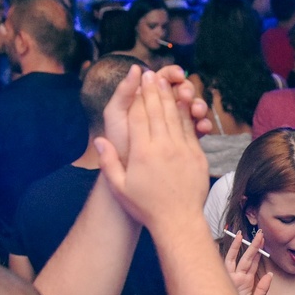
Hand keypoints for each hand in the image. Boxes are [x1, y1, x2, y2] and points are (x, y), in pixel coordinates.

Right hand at [96, 68, 208, 232]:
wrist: (179, 221)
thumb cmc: (146, 207)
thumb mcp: (120, 187)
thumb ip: (108, 162)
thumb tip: (99, 139)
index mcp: (142, 153)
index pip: (139, 116)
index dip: (137, 95)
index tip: (137, 80)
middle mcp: (163, 147)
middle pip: (157, 111)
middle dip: (153, 90)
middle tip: (151, 74)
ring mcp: (182, 150)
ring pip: (175, 116)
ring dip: (169, 97)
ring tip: (165, 81)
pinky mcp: (196, 155)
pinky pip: (189, 129)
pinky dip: (184, 114)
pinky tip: (181, 103)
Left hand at [101, 66, 209, 167]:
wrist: (127, 173)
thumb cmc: (119, 144)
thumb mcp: (116, 115)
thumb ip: (124, 92)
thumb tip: (137, 68)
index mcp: (147, 98)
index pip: (162, 78)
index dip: (172, 74)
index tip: (177, 76)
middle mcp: (162, 108)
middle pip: (181, 90)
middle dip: (187, 90)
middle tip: (186, 96)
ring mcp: (175, 123)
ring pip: (192, 108)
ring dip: (198, 105)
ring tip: (197, 112)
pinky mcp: (185, 139)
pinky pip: (198, 128)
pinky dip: (203, 124)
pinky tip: (203, 127)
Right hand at [223, 230, 272, 294]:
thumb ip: (263, 289)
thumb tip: (270, 275)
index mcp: (246, 283)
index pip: (253, 264)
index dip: (258, 253)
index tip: (263, 242)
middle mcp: (237, 279)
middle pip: (245, 258)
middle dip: (253, 246)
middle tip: (260, 234)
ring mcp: (228, 279)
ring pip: (233, 259)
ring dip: (237, 247)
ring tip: (241, 234)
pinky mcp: (222, 283)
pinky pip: (220, 267)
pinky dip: (218, 256)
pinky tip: (216, 245)